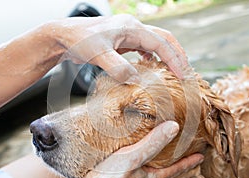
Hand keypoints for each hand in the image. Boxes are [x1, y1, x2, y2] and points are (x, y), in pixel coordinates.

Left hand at [48, 14, 187, 80]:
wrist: (63, 37)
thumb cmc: (78, 41)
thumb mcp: (98, 54)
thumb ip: (118, 67)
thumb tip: (135, 79)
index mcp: (132, 28)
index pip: (161, 43)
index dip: (174, 59)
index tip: (183, 75)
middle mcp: (133, 28)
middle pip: (163, 40)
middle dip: (176, 55)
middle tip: (185, 72)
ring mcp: (127, 33)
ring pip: (154, 43)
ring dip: (165, 56)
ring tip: (172, 71)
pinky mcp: (121, 41)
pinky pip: (143, 48)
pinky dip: (150, 57)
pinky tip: (149, 66)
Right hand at [58, 121, 203, 177]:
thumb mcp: (131, 160)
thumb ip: (151, 145)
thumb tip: (173, 128)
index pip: (173, 170)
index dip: (188, 162)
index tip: (200, 156)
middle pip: (159, 167)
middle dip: (168, 157)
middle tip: (176, 146)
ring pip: (141, 164)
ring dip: (147, 154)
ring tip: (150, 142)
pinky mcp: (109, 173)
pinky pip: (123, 161)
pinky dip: (127, 152)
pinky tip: (120, 145)